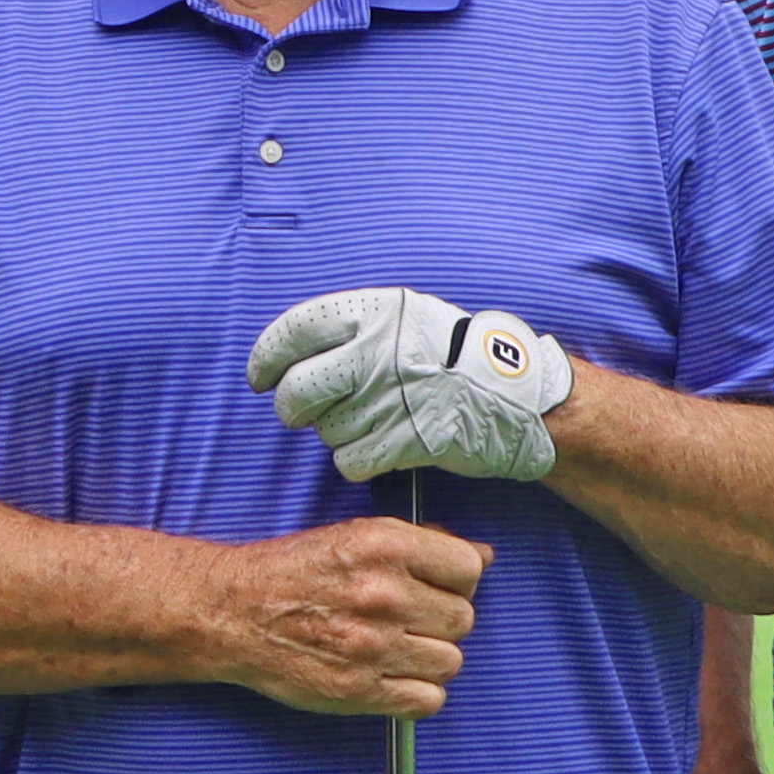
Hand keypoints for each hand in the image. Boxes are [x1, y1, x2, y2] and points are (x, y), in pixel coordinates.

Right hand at [214, 513, 487, 716]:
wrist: (232, 612)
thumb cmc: (292, 572)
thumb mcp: (356, 536)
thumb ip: (422, 544)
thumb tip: (483, 556)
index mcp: (385, 547)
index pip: (469, 570)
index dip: (457, 580)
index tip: (435, 586)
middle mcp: (383, 595)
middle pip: (463, 619)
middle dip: (441, 621)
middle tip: (409, 620)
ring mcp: (372, 646)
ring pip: (450, 662)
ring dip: (430, 658)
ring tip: (397, 648)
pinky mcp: (358, 689)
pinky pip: (427, 701)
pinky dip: (417, 694)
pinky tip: (393, 676)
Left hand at [249, 286, 571, 486]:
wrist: (513, 395)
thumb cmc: (450, 357)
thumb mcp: (404, 319)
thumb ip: (351, 331)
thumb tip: (290, 356)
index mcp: (374, 313)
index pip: (294, 331)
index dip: (266, 358)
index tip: (260, 377)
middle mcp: (378, 352)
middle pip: (297, 392)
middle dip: (292, 409)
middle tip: (301, 413)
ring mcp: (392, 397)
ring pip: (325, 430)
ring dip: (337, 433)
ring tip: (371, 420)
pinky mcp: (406, 439)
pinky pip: (351, 461)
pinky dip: (359, 460)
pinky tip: (381, 446)